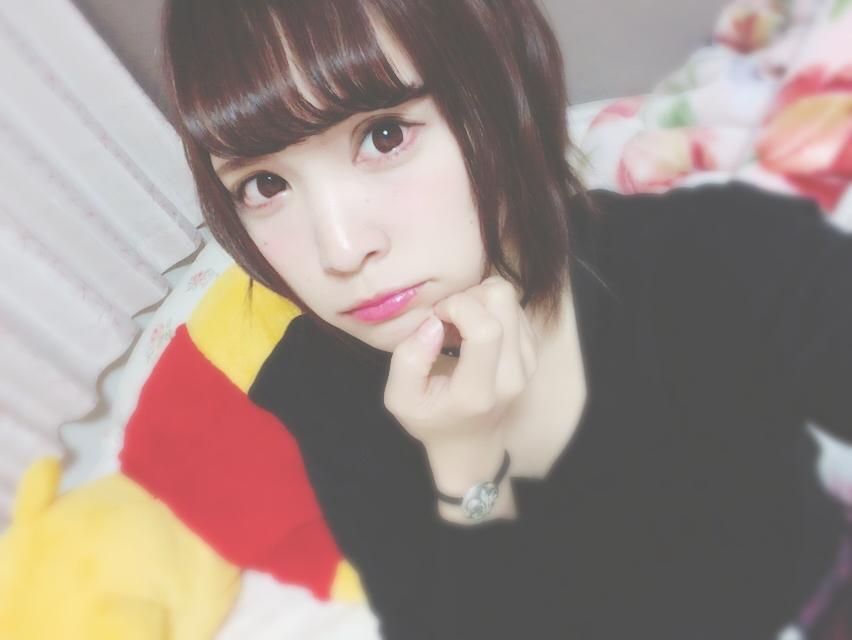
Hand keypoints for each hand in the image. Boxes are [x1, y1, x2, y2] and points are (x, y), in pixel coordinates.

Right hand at [383, 276, 537, 497]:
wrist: (470, 445)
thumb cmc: (431, 420)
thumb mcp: (400, 399)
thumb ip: (408, 359)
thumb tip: (434, 323)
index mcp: (478, 391)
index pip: (486, 329)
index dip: (458, 306)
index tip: (436, 316)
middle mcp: (512, 376)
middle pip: (503, 301)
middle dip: (469, 295)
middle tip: (447, 316)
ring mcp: (527, 364)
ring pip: (510, 300)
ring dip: (480, 302)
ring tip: (459, 326)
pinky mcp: (532, 353)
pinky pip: (515, 308)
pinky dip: (491, 309)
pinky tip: (474, 331)